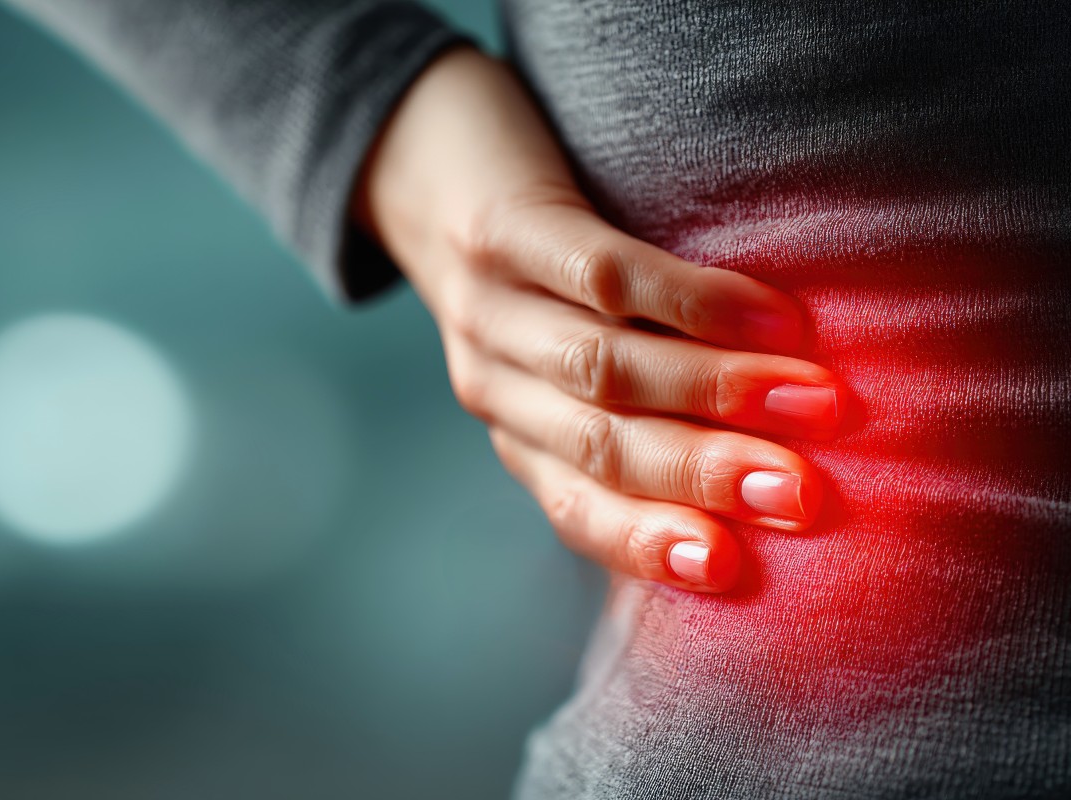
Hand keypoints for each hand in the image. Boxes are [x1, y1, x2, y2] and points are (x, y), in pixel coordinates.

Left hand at [355, 47, 844, 592]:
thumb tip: (769, 456)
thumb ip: (638, 409)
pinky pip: (603, 276)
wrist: (420, 156)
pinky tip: (767, 315)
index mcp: (517, 431)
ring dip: (715, 393)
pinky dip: (692, 302)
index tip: (733, 569)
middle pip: (604, 447)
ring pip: (606, 371)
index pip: (578, 507)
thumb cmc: (533, 269)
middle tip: (801, 496)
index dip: (650, 542)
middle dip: (706, 477)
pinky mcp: (501, 230)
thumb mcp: (562, 350)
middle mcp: (494, 386)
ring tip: (812, 403)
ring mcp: (488, 310)